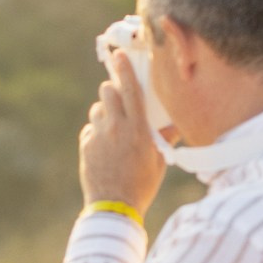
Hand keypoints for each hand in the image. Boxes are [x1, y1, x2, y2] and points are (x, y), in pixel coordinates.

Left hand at [79, 65, 164, 217]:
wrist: (114, 207)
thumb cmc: (142, 185)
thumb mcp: (159, 161)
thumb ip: (165, 139)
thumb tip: (177, 126)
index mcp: (138, 129)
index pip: (130, 90)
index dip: (125, 69)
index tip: (120, 55)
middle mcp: (116, 128)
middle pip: (108, 92)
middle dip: (113, 91)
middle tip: (119, 99)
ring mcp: (98, 136)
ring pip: (97, 110)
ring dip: (105, 113)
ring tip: (114, 129)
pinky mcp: (85, 145)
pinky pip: (90, 129)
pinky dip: (97, 133)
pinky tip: (106, 149)